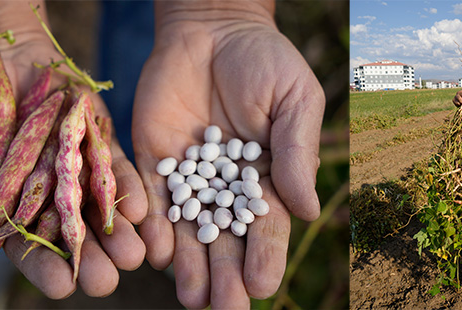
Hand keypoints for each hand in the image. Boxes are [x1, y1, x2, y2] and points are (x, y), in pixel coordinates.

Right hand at [0, 20, 146, 297]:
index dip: (44, 267)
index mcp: (9, 208)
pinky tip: (145, 211)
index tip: (62, 286)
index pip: (28, 248)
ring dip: (119, 234)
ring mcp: (78, 173)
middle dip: (92, 260)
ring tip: (136, 255)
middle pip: (73, 237)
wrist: (0, 55)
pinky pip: (117, 172)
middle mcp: (48, 198)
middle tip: (109, 281)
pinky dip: (129, 190)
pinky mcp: (100, 147)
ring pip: (100, 212)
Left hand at [132, 2, 324, 307]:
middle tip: (225, 309)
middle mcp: (225, 188)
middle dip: (226, 276)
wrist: (213, 29)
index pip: (268, 228)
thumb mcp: (295, 100)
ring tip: (192, 298)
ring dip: (189, 265)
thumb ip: (298, 153)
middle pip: (226, 241)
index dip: (266, 256)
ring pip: (188, 231)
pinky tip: (157, 252)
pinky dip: (154, 226)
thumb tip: (308, 211)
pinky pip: (152, 199)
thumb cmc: (265, 61)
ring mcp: (188, 177)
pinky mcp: (153, 160)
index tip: (263, 285)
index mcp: (266, 179)